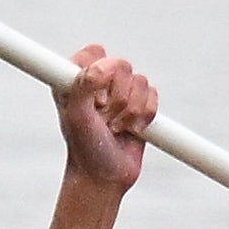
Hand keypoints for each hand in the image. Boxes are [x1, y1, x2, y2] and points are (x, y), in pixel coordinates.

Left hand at [52, 45, 158, 194]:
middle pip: (122, 65)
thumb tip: (102, 65)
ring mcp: (119, 92)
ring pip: (141, 81)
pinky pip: (154, 95)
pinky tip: (131, 129)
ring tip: (115, 127)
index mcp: (74, 79)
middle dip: (117, 97)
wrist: (105, 175)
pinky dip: (145, 115)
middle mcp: (97, 82)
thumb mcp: (77, 115)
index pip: (94, 53)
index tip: (93, 100)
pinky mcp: (140, 104)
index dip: (99, 73)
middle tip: (103, 118)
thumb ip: (84, 85)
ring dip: (130, 110)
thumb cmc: (84, 147)